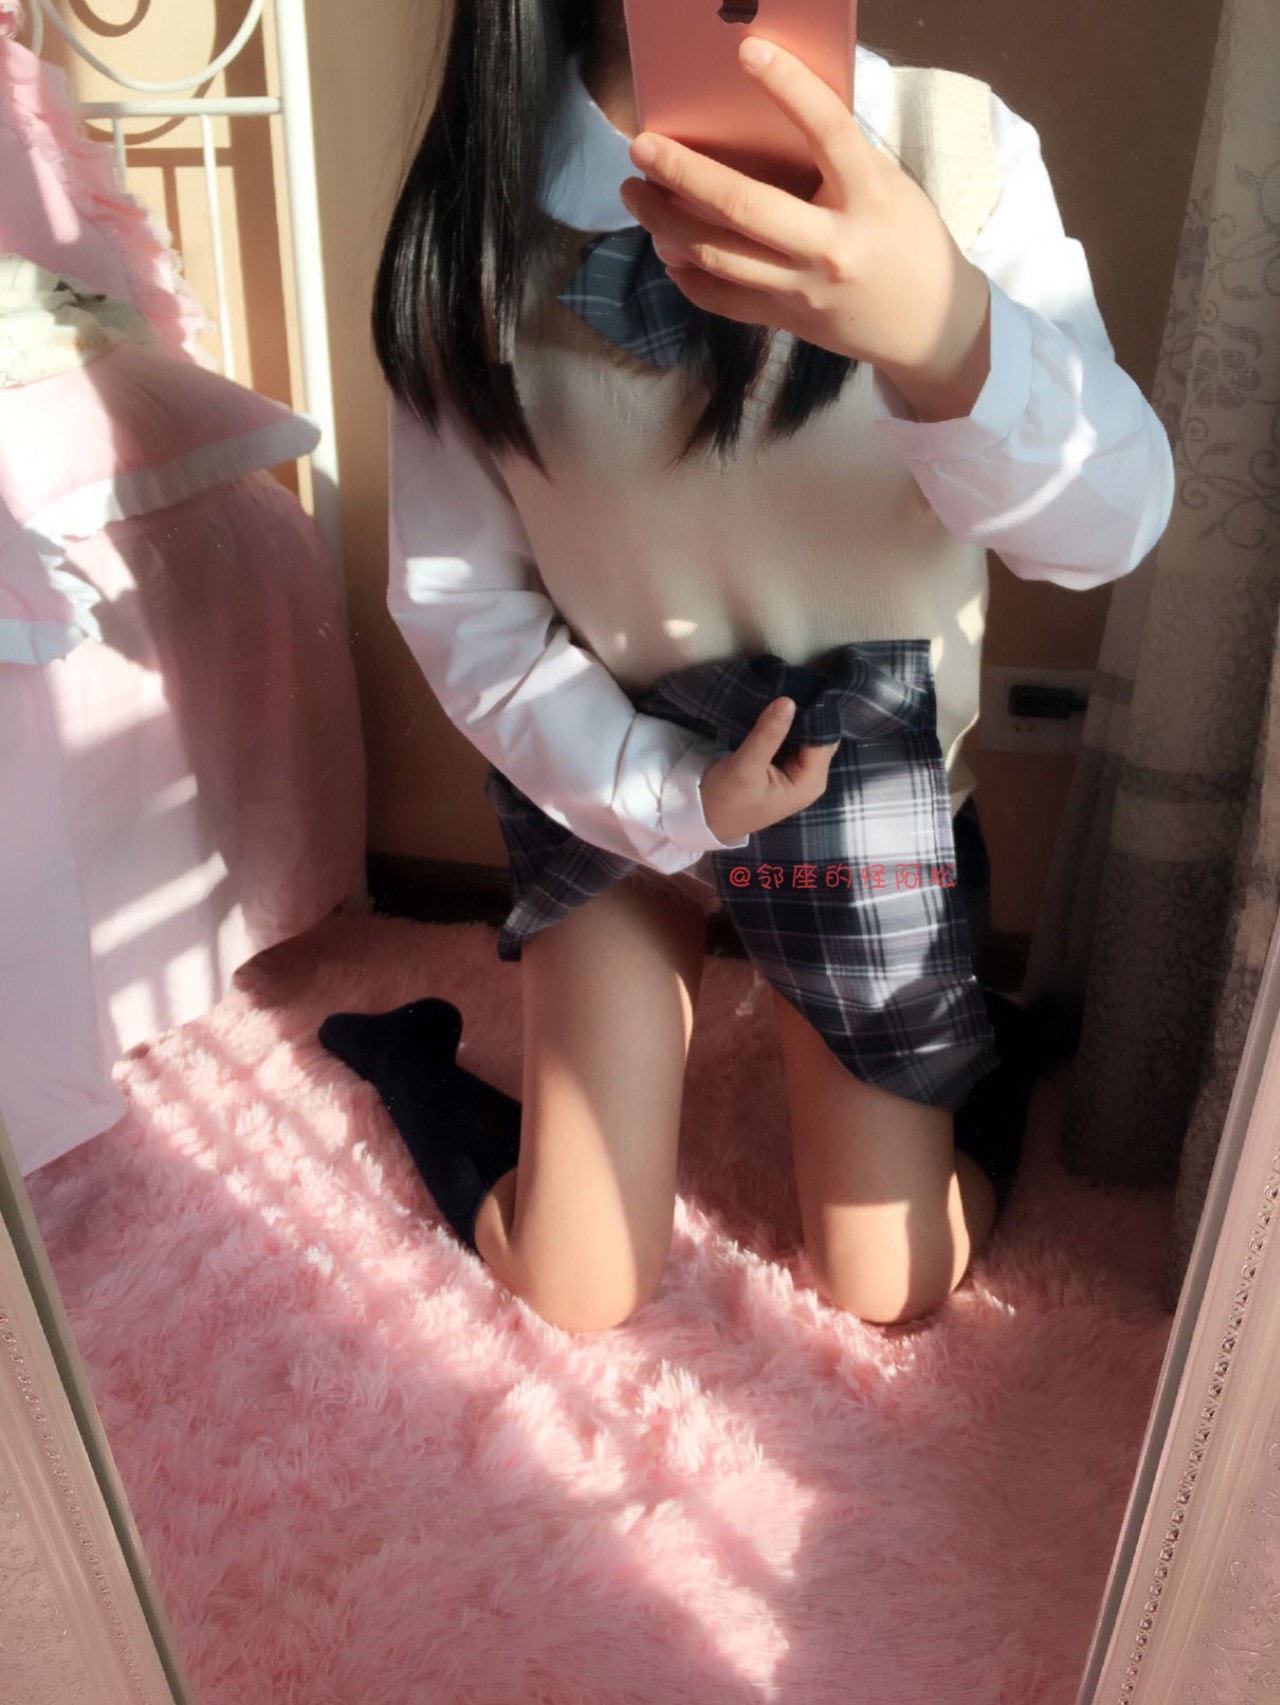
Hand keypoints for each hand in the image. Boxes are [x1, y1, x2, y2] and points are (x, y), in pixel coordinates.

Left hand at [618, 35, 992, 421]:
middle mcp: (831, 247)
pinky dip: (687, 273)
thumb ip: (834, 159)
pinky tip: (666, 249)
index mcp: (868, 199)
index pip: (827, 131)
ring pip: (718, 256)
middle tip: (642, 146)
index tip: (749, 51)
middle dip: (683, 174)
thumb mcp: (885, 188)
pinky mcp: (785, 320)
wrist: (929, 326)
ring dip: (665, 223)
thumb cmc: (906, 242)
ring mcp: (803, 290)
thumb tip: (762, 120)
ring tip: (636, 193)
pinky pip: (721, 298)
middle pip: (743, 207)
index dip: (788, 87)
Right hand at [699, 697, 840, 843]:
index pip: (824, 739)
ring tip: (781, 692)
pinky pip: (793, 742)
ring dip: (795, 720)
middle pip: (820, 737)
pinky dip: (785, 728)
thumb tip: (789, 701)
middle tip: (788, 685)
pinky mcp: (784, 770)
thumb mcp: (745, 767)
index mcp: (809, 782)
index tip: (798, 687)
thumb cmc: (724, 801)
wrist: (702, 820)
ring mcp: (799, 775)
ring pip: (806, 737)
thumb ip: (768, 735)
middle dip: (805, 715)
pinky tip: (774, 711)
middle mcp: (811, 779)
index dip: (814, 714)